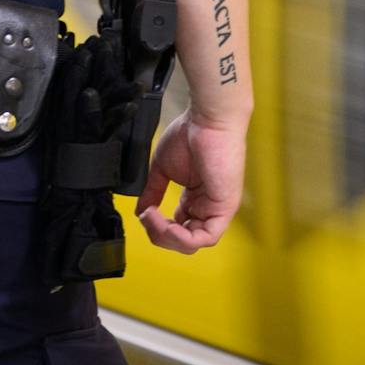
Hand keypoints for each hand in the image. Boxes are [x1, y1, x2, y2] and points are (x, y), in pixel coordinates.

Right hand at [136, 108, 245, 253]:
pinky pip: (206, 237)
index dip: (157, 227)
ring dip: (168, 237)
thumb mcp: (162, 169)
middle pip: (184, 241)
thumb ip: (152, 191)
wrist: (206, 120)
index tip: (144, 213)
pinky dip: (183, 237)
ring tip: (153, 218)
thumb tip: (140, 210)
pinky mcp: (224, 209)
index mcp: (194, 199)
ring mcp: (216, 209)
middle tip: (146, 218)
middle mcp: (206, 207)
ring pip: (194, 243)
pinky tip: (167, 223)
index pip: (177, 228)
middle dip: (160, 235)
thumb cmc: (190, 135)